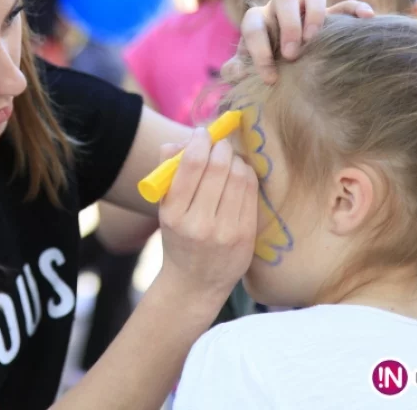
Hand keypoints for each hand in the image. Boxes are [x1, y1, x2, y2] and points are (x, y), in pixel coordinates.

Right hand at [153, 129, 257, 311]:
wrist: (195, 284)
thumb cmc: (179, 237)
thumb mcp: (165, 209)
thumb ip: (169, 172)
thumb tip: (183, 141)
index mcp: (174, 214)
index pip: (191, 165)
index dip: (199, 141)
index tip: (201, 133)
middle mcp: (199, 224)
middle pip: (218, 167)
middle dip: (220, 147)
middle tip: (218, 143)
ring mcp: (226, 231)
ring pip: (239, 176)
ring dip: (235, 159)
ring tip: (228, 159)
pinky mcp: (246, 235)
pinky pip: (251, 192)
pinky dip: (247, 175)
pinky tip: (239, 175)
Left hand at [222, 0, 373, 83]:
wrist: (283, 64)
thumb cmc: (263, 67)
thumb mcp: (246, 71)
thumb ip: (236, 71)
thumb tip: (235, 71)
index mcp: (257, 20)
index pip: (253, 25)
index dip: (258, 50)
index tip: (269, 76)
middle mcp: (280, 9)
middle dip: (287, 26)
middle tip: (292, 55)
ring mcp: (306, 10)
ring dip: (314, 13)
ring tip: (314, 39)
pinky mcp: (331, 16)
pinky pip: (345, 4)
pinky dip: (355, 8)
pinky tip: (366, 18)